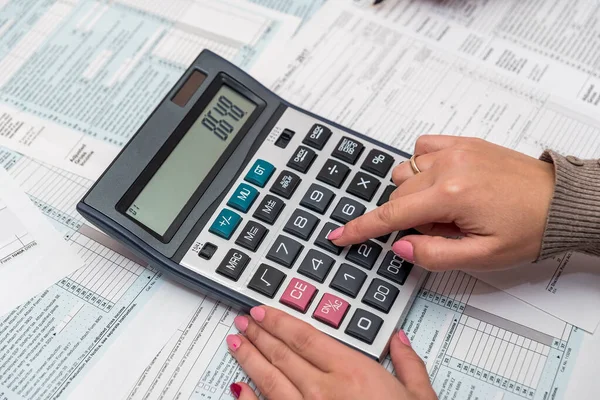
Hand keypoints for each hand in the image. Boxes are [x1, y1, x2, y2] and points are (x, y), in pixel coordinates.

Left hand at [227, 305, 436, 399]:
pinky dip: (248, 399)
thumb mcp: (419, 397)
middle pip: (283, 354)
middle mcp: (324, 390)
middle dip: (260, 335)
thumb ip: (408, 363)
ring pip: (270, 380)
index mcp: (352, 372)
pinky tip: (238, 388)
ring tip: (236, 343)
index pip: (305, 337)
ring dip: (250, 359)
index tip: (263, 312)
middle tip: (244, 321)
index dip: (279, 322)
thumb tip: (399, 340)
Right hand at [328, 136, 554, 270]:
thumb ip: (435, 254)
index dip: (362, 228)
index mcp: (451, 195)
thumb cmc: (529, 228)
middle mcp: (448, 165)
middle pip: (398, 193)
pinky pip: (422, 148)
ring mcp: (455, 149)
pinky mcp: (463, 142)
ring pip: (405, 170)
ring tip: (444, 208)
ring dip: (413, 193)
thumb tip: (401, 244)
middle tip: (440, 230)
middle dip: (406, 217)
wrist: (562, 201)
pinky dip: (420, 166)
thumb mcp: (483, 256)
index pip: (392, 214)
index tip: (339, 235)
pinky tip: (439, 181)